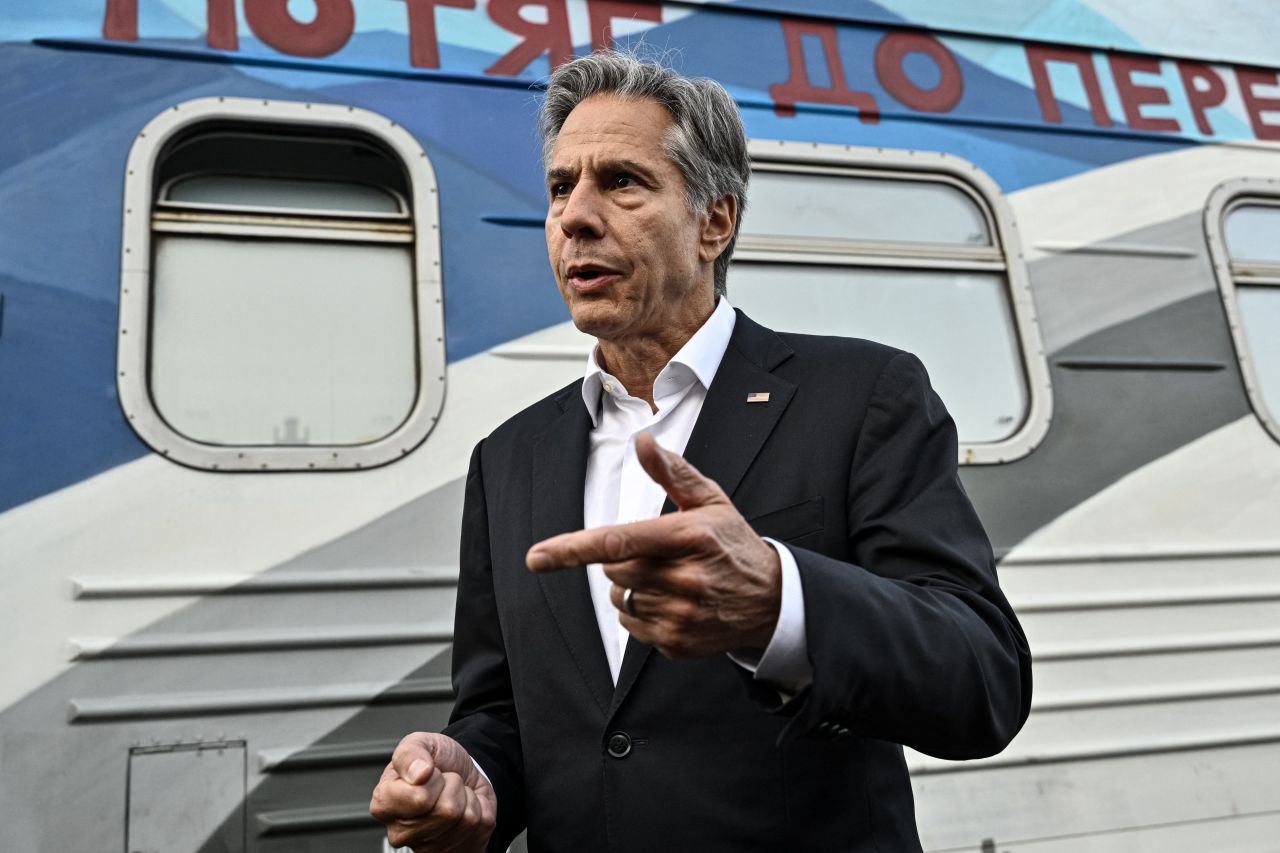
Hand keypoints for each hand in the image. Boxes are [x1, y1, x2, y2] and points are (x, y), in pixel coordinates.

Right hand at [369, 732, 495, 851]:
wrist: (461, 773)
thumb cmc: (437, 762)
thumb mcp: (421, 742)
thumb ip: (412, 752)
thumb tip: (418, 773)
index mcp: (384, 803)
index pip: (421, 798)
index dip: (434, 778)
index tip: (428, 772)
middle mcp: (401, 832)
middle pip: (447, 811)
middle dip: (453, 786)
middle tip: (443, 783)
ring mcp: (427, 847)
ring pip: (466, 819)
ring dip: (466, 798)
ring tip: (452, 795)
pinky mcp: (452, 851)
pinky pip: (481, 825)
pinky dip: (480, 808)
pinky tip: (463, 807)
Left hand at [526, 431, 781, 657]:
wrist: (772, 600)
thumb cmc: (733, 544)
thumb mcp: (710, 501)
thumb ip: (672, 472)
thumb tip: (643, 441)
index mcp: (690, 537)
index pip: (620, 542)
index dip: (573, 549)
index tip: (537, 557)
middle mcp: (686, 578)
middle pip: (614, 569)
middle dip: (622, 559)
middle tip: (654, 554)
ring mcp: (682, 615)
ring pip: (620, 598)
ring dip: (631, 587)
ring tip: (668, 579)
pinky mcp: (677, 643)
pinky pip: (631, 627)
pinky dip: (641, 613)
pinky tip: (672, 603)